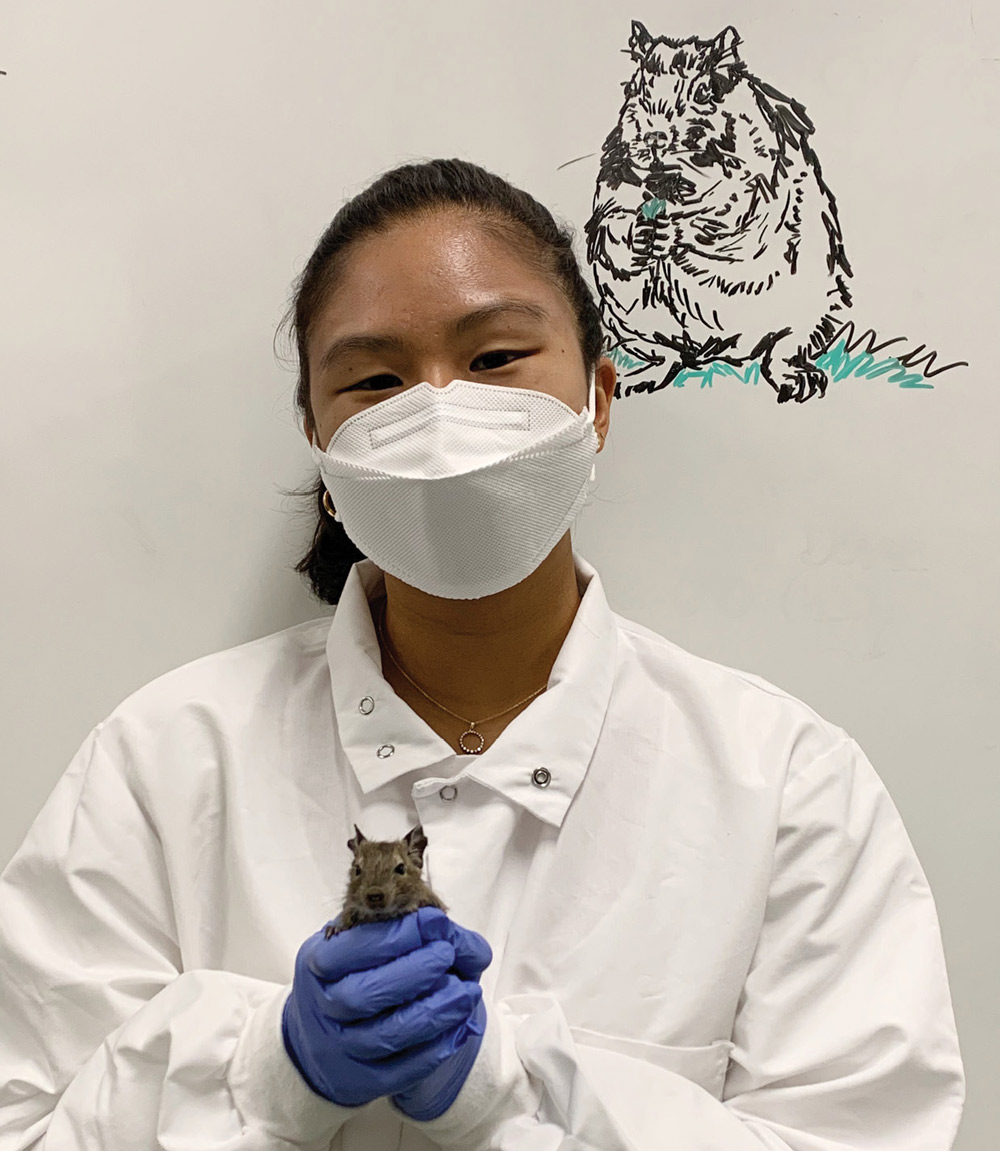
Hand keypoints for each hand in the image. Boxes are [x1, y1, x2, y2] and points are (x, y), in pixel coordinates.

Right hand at [281, 907, 491, 1108]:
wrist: (333, 1031)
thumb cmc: (359, 971)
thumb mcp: (371, 938)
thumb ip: (409, 926)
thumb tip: (442, 926)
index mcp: (316, 962)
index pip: (349, 949)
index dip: (394, 936)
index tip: (434, 922)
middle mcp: (321, 1007)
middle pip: (363, 995)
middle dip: (412, 972)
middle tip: (447, 953)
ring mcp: (338, 1049)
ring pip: (386, 1036)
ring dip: (434, 1012)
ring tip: (467, 992)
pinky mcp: (360, 1082)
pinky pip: (401, 1072)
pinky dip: (435, 1049)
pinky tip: (460, 1026)